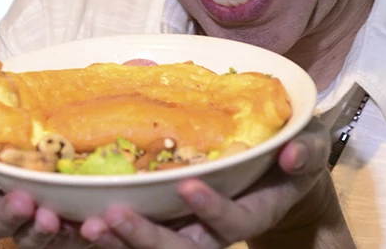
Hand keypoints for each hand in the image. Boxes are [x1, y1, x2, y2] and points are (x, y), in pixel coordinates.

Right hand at [0, 58, 163, 248]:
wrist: (145, 198)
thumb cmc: (115, 145)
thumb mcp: (118, 113)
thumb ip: (121, 91)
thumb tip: (140, 66)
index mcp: (14, 149)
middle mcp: (12, 182)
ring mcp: (34, 214)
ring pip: (6, 223)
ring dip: (16, 218)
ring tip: (44, 214)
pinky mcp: (63, 238)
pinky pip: (56, 244)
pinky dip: (66, 237)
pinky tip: (85, 228)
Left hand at [75, 117, 348, 248]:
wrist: (280, 175)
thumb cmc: (294, 155)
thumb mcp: (309, 147)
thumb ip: (306, 152)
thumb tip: (292, 154)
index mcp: (253, 212)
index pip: (233, 223)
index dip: (212, 209)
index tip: (188, 186)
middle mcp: (218, 231)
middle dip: (147, 238)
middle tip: (113, 216)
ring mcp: (192, 230)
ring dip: (120, 243)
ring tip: (85, 226)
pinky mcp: (171, 222)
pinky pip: (138, 237)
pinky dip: (109, 233)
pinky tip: (76, 221)